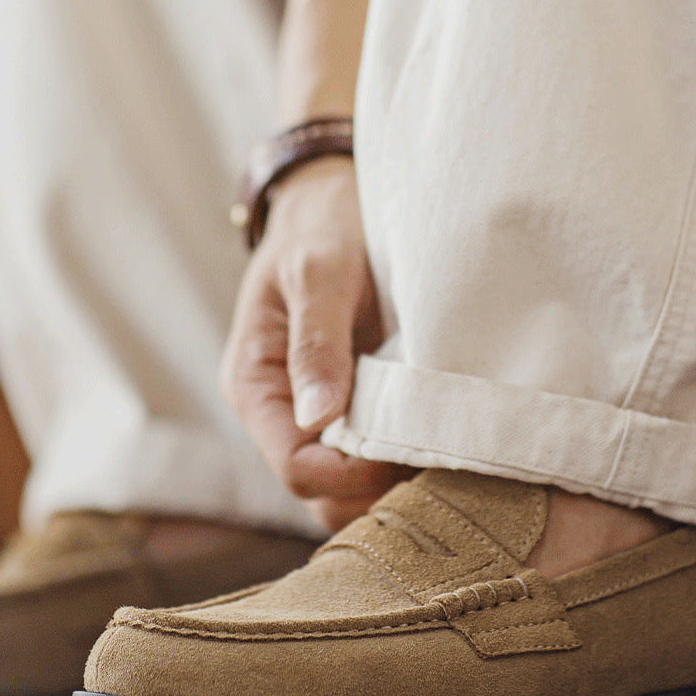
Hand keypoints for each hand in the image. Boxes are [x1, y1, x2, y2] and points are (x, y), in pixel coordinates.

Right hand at [221, 157, 408, 531]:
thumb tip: (317, 416)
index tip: (406, 454)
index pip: (295, 467)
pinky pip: (369, 458)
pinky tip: (437, 440)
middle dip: (373, 489)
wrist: (336, 204)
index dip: (350, 475)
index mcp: (254, 386)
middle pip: (321, 492)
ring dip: (389, 483)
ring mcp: (316, 414)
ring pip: (346, 486)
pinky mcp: (351, 407)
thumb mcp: (317, 273)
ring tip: (441, 454)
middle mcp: (282, 412)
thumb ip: (315, 342)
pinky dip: (401, 462)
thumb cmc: (321, 229)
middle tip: (434, 462)